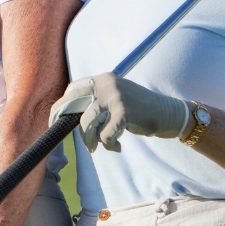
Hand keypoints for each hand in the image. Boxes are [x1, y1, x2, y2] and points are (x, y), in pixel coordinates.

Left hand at [47, 73, 190, 152]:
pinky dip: (109, 145)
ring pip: (87, 123)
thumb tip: (70, 114)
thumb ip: (97, 100)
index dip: (62, 105)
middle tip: (68, 135)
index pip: (73, 89)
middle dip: (66, 121)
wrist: (168, 113)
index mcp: (104, 79)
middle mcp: (107, 84)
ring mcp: (115, 97)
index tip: (56, 120)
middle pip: (73, 103)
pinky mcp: (123, 113)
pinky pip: (104, 135)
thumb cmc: (139, 109)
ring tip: (98, 147)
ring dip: (90, 140)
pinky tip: (118, 147)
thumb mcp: (116, 97)